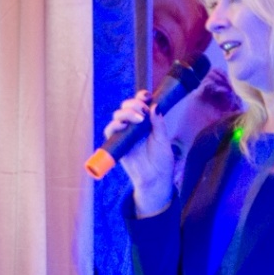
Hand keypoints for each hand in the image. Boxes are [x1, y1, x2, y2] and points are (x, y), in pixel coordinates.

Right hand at [103, 91, 174, 215]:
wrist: (155, 178)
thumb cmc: (161, 160)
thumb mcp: (163, 139)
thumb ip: (158, 123)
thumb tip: (155, 106)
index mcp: (146, 121)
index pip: (141, 104)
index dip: (141, 97)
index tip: (147, 96)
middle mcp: (134, 125)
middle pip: (127, 107)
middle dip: (134, 104)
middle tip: (143, 111)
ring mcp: (125, 134)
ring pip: (118, 116)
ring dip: (125, 113)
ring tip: (138, 119)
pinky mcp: (117, 144)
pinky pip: (110, 131)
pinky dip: (114, 126)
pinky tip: (123, 125)